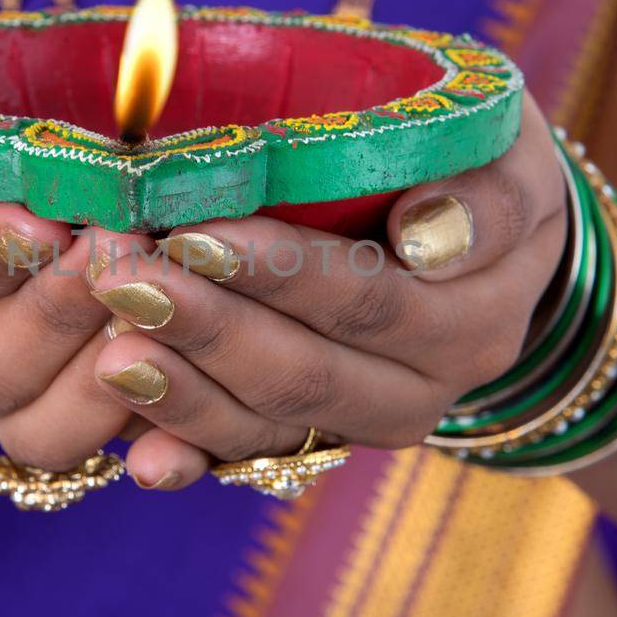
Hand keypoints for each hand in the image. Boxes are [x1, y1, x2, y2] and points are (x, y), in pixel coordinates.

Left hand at [89, 95, 567, 487]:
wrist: (481, 244)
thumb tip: (428, 233)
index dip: (279, 272)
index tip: (197, 231)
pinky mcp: (312, 439)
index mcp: (470, 320)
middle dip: (206, 327)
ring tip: (106, 352)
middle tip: (119, 278)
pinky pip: (246, 458)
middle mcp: (420, 390)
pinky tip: (138, 458)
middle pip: (304, 370)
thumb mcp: (510, 157)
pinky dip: (190, 457)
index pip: (366, 299)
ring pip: (267, 423)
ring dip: (181, 393)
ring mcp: (360, 423)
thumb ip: (487, 196)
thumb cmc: (480, 169)